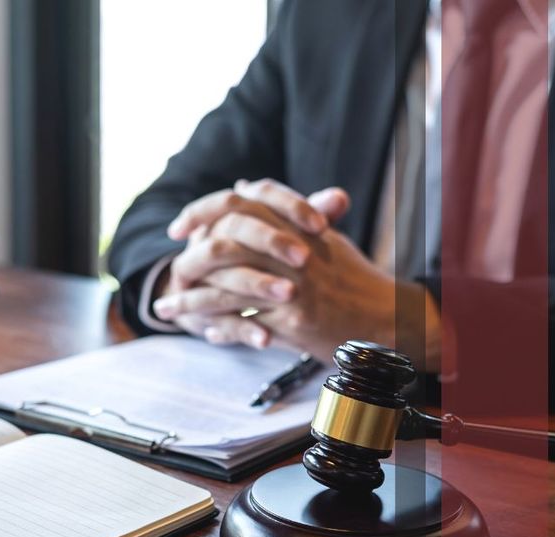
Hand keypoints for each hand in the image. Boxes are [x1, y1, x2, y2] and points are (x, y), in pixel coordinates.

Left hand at [155, 178, 439, 369]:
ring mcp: (293, 285)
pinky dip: (221, 328)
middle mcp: (293, 250)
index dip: (202, 212)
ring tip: (167, 311)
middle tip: (167, 276)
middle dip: (188, 261)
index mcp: (297, 224)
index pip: (240, 204)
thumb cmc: (354, 279)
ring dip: (191, 302)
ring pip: (227, 288)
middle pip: (225, 245)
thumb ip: (283, 213)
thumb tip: (243, 185)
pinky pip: (245, 322)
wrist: (388, 317)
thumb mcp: (322, 238)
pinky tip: (205, 332)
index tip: (178, 228)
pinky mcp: (294, 319)